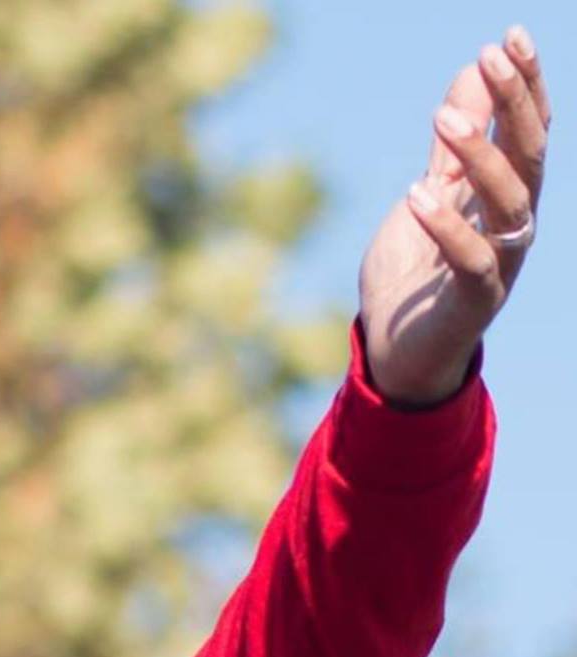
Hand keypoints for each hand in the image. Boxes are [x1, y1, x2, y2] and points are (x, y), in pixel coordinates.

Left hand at [360, 25, 550, 405]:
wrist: (393, 354)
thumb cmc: (413, 275)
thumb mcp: (427, 194)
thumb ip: (449, 147)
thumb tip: (471, 74)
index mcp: (505, 195)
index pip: (527, 130)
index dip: (525, 84)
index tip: (508, 37)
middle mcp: (513, 224)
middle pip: (530, 154)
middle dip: (515, 103)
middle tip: (492, 57)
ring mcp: (500, 262)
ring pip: (509, 200)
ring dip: (480, 157)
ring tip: (442, 121)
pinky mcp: (474, 300)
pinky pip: (471, 258)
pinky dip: (447, 226)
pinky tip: (418, 194)